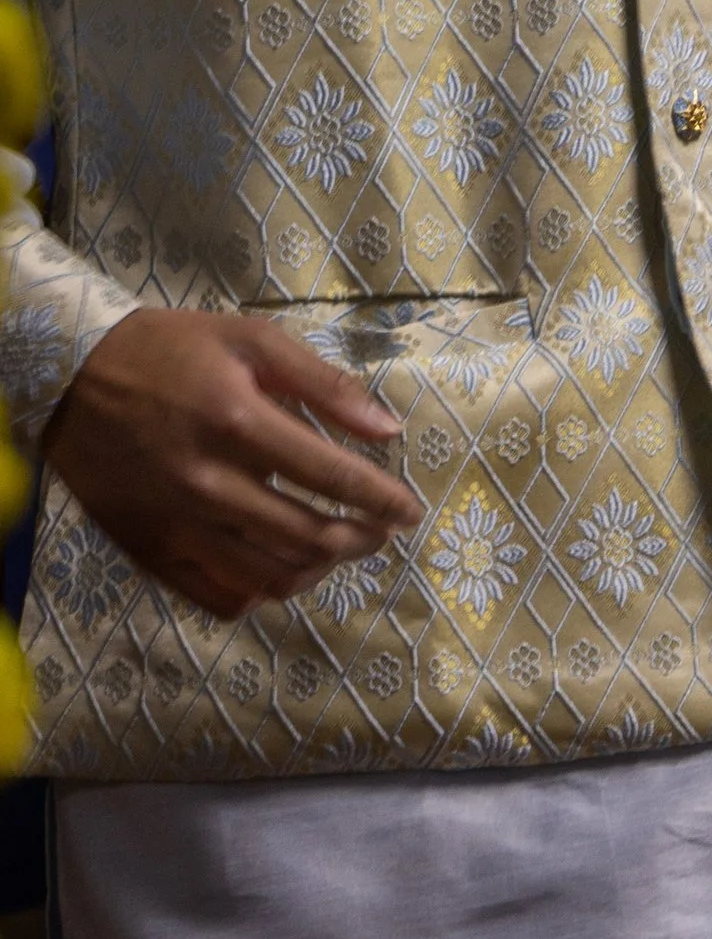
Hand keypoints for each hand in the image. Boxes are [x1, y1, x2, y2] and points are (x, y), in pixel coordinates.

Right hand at [46, 308, 420, 619]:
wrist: (72, 379)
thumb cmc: (171, 350)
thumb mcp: (251, 341)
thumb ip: (323, 385)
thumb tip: (387, 429)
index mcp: (238, 423)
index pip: (332, 477)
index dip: (382, 499)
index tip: (411, 510)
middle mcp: (209, 486)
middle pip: (308, 537)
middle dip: (361, 539)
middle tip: (381, 531)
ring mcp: (177, 527)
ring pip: (269, 576)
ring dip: (319, 569)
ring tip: (339, 549)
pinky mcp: (150, 553)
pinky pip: (219, 598)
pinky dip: (262, 592)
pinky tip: (279, 569)